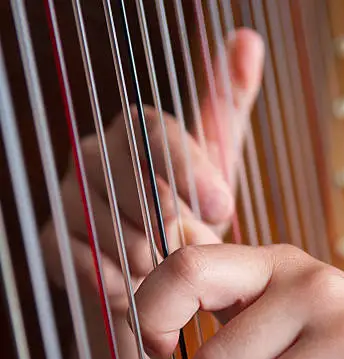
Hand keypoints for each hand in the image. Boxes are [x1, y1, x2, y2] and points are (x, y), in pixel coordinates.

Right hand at [41, 29, 263, 311]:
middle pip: (131, 180)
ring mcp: (69, 200)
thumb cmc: (188, 217)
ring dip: (149, 258)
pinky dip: (118, 282)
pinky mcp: (52, 243)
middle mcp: (94, 156)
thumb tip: (246, 41)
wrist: (155, 278)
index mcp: (134, 132)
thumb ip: (226, 107)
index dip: (190, 169)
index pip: (156, 133)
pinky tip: (136, 287)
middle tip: (189, 247)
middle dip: (170, 221)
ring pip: (112, 227)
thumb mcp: (215, 163)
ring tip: (165, 270)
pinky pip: (84, 264)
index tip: (221, 205)